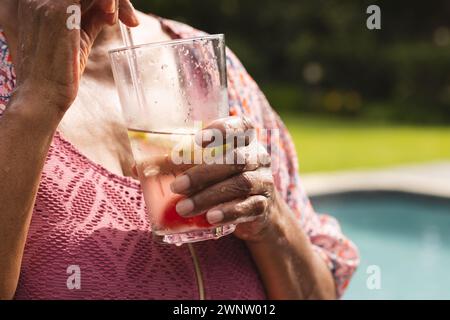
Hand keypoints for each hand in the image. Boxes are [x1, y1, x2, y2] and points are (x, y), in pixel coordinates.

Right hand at [14, 0, 138, 112]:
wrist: (42, 96)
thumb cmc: (58, 75)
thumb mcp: (78, 39)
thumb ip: (91, 20)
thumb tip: (109, 10)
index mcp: (39, 2)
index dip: (104, 0)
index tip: (121, 18)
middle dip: (115, 0)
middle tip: (130, 20)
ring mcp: (45, 1)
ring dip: (114, 0)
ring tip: (124, 20)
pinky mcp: (56, 10)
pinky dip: (109, 1)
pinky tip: (113, 16)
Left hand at [170, 116, 277, 241]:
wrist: (255, 210)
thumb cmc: (222, 179)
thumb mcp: (205, 166)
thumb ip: (178, 163)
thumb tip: (137, 167)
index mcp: (244, 139)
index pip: (241, 125)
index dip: (222, 129)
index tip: (198, 140)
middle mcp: (257, 156)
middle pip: (234, 159)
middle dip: (202, 173)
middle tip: (176, 187)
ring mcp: (263, 181)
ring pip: (240, 184)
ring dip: (209, 196)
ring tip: (183, 208)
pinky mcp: (263, 205)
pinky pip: (249, 207)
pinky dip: (229, 212)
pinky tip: (211, 218)